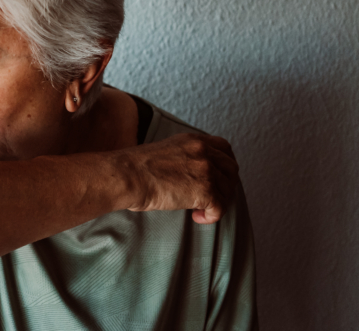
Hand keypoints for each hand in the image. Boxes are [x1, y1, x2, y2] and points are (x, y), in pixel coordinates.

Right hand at [124, 133, 239, 223]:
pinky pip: (221, 207)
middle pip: (231, 169)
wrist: (127, 176)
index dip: (225, 165)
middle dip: (225, 186)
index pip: (224, 148)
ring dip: (216, 203)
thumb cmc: (134, 169)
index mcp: (193, 140)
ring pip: (227, 190)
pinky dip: (212, 216)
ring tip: (197, 210)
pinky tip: (197, 217)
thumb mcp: (164, 152)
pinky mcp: (205, 190)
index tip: (218, 177)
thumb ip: (182, 157)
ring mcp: (206, 170)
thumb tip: (189, 174)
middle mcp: (203, 151)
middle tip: (210, 198)